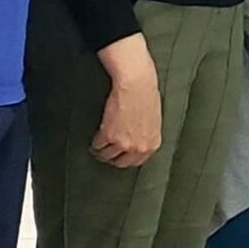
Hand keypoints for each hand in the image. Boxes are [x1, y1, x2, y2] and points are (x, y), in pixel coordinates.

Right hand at [93, 37, 161, 168]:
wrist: (137, 84)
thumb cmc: (146, 95)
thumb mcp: (153, 120)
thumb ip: (146, 134)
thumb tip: (138, 138)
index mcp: (152, 143)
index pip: (137, 162)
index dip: (126, 158)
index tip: (119, 156)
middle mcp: (139, 147)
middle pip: (120, 162)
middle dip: (112, 157)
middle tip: (106, 151)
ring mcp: (124, 143)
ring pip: (106, 155)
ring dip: (101, 150)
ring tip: (99, 144)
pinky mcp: (109, 136)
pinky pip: (97, 145)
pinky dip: (95, 141)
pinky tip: (96, 136)